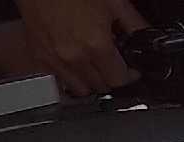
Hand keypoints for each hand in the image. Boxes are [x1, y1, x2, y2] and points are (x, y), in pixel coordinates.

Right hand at [14, 0, 148, 95]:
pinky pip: (58, 80)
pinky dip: (68, 76)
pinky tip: (73, 61)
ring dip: (90, 81)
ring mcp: (54, 60)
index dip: (129, 76)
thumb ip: (132, 22)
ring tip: (94, 64)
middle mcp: (74, 57)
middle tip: (113, 62)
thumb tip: (144, 34)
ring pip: (79, 89)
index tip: (130, 70)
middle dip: (110, 77)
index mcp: (95, 43)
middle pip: (100, 87)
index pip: (118, 80)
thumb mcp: (112, 0)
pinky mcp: (39, 58)